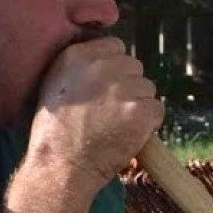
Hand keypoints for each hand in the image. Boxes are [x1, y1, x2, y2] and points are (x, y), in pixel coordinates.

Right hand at [28, 37, 162, 187]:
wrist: (60, 166)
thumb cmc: (55, 133)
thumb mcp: (55, 85)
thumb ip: (82, 67)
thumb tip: (109, 61)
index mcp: (78, 56)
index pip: (116, 46)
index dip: (115, 69)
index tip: (105, 89)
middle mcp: (102, 67)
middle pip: (134, 66)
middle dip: (128, 87)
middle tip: (110, 112)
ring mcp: (122, 88)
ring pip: (147, 88)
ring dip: (138, 106)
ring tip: (115, 126)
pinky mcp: (140, 111)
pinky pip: (157, 109)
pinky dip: (149, 124)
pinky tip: (128, 135)